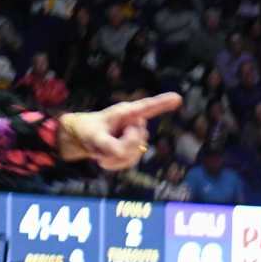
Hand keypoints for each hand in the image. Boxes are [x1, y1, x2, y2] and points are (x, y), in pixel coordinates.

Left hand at [57, 92, 182, 170]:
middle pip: (138, 140)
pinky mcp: (135, 149)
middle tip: (103, 143)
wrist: (82, 139)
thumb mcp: (94, 137)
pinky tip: (106, 160)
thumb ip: (110, 146)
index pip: (147, 107)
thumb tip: (123, 153)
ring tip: (101, 154)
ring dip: (116, 158)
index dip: (162, 103)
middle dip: (121, 146)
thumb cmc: (88, 131)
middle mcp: (135, 123)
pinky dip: (116, 164)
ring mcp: (137, 137)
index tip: (177, 98)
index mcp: (127, 113)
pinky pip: (131, 161)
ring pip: (135, 154)